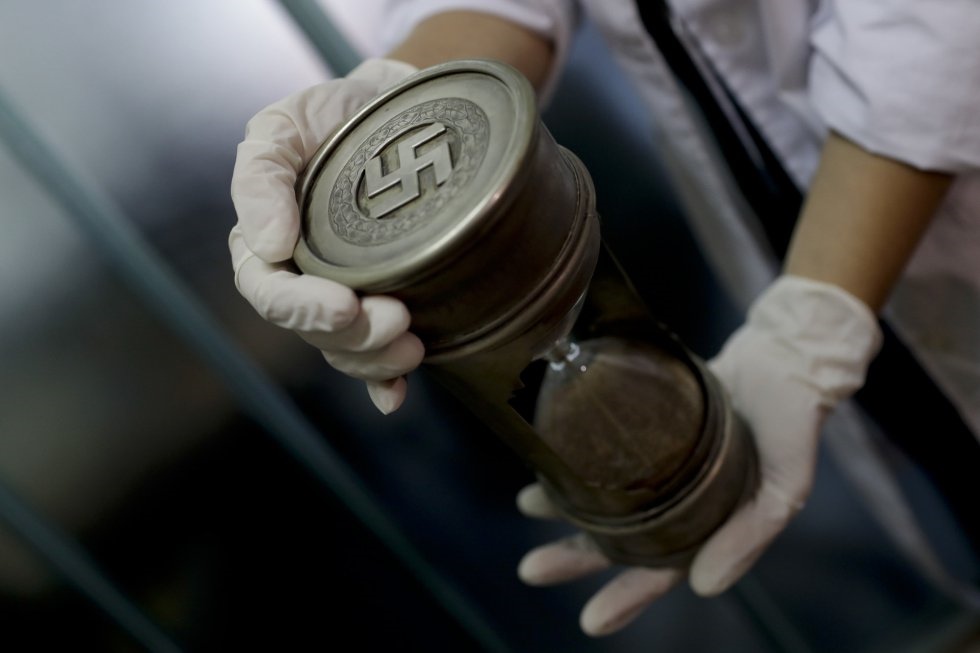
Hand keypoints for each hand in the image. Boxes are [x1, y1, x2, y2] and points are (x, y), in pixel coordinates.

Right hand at [229, 58, 422, 413]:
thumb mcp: (284, 127)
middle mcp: (304, 277)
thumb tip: (267, 244)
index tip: (343, 305)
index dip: (301, 309)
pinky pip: (379, 355)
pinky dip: (384, 383)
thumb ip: (262, 177)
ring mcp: (346, 293)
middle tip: (398, 323)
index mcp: (268, 243)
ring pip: (348, 348)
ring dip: (376, 360)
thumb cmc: (332, 116)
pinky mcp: (388, 301)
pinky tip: (394, 398)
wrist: (398, 112)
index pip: (270, 291)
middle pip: (315, 330)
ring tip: (414, 346)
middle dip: (353, 338)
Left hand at [516, 275, 882, 635]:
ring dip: (563, 503)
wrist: (785, 355)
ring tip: (526, 504)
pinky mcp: (644, 422)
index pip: (660, 572)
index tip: (589, 621)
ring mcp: (657, 461)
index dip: (627, 598)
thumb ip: (748, 537)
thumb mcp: (784, 488)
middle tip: (532, 569)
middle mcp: (676, 500)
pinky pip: (604, 447)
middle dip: (575, 556)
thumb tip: (702, 588)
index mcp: (708, 525)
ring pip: (603, 493)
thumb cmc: (793, 426)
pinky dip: (576, 455)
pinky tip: (548, 456)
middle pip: (617, 539)